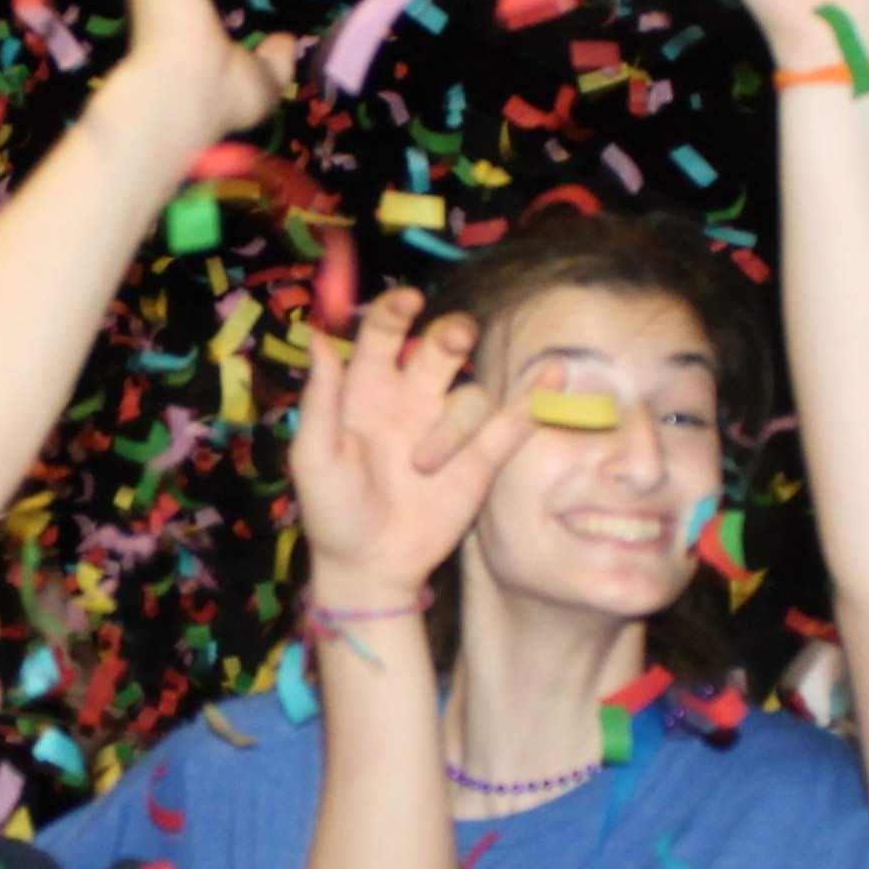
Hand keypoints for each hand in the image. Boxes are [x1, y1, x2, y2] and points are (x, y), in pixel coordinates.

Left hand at [288, 287, 537, 605]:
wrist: (369, 565)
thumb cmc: (333, 509)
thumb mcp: (315, 456)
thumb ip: (320, 398)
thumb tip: (316, 337)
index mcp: (368, 387)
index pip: (385, 332)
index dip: (396, 311)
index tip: (408, 302)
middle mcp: (413, 396)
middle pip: (442, 345)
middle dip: (451, 335)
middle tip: (452, 340)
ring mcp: (450, 426)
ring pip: (471, 394)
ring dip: (452, 427)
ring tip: (424, 468)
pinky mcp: (481, 458)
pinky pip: (511, 421)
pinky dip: (534, 397)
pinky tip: (554, 372)